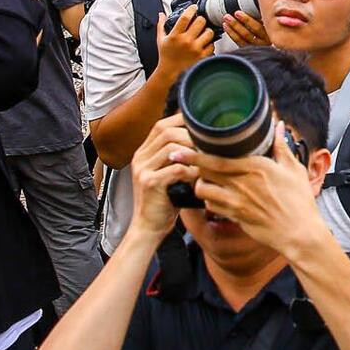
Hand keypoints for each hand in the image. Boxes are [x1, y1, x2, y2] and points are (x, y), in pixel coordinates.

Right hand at [126, 114, 195, 239]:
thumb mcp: (169, 173)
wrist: (148, 227)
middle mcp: (140, 157)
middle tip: (209, 143)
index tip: (203, 125)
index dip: (182, 121)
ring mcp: (142, 169)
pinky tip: (200, 176)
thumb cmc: (165, 200)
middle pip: (166, 131)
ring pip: (171, 147)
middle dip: (190, 134)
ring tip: (206, 159)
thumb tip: (205, 139)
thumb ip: (179, 156)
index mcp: (144, 152)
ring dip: (193, 151)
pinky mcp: (149, 183)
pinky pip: (176, 169)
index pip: (161, 124)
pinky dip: (192, 170)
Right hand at [155, 8, 215, 75]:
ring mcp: (195, 49)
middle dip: (201, 20)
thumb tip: (161, 14)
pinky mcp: (202, 56)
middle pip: (200, 22)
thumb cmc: (165, 56)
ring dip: (207, 31)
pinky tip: (204, 44)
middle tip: (199, 22)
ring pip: (209, 32)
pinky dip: (209, 44)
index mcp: (175, 36)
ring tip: (203, 33)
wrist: (169, 73)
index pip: (185, 17)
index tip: (194, 7)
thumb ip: (161, 26)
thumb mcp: (160, 40)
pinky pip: (212, 45)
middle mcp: (186, 41)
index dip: (191, 9)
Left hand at [191, 125, 325, 256]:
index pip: (218, 159)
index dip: (197, 154)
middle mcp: (243, 184)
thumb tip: (278, 126)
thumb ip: (281, 146)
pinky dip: (209, 199)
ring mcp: (237, 202)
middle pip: (205, 173)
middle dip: (193, 166)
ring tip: (204, 179)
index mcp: (257, 167)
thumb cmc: (299, 200)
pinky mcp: (235, 216)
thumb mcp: (294, 169)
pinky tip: (215, 195)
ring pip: (203, 191)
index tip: (183, 149)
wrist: (298, 232)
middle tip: (185, 160)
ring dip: (200, 184)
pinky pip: (211, 206)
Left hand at [222, 9, 269, 47]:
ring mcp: (255, 47)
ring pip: (241, 39)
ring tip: (226, 20)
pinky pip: (238, 43)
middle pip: (247, 34)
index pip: (257, 28)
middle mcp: (263, 43)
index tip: (237, 13)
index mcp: (269, 34)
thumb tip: (257, 4)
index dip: (246, 20)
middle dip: (236, 24)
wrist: (273, 42)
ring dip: (231, 29)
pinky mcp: (249, 49)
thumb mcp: (270, 20)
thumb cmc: (271, 26)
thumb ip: (264, 15)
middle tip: (228, 16)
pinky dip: (231, 34)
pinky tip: (227, 27)